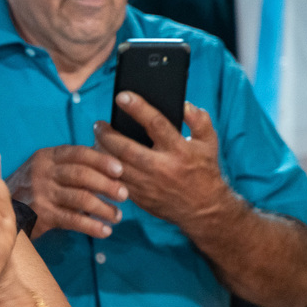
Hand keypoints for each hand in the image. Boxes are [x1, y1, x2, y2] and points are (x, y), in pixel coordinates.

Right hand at [7, 146, 127, 238]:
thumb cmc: (31, 187)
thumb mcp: (45, 168)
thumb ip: (69, 165)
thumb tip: (108, 163)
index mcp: (47, 156)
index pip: (78, 153)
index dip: (102, 160)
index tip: (121, 170)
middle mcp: (43, 172)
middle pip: (82, 175)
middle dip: (107, 185)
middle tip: (124, 194)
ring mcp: (41, 194)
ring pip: (80, 198)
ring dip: (103, 208)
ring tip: (117, 216)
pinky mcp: (41, 215)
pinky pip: (72, 220)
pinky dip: (92, 226)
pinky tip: (104, 231)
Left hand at [93, 93, 230, 228]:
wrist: (203, 209)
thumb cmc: (204, 170)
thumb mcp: (209, 143)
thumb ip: (199, 120)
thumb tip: (184, 104)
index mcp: (180, 150)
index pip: (156, 124)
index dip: (137, 108)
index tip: (121, 96)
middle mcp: (162, 167)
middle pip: (126, 148)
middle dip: (107, 134)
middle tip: (99, 124)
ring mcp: (149, 184)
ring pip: (116, 167)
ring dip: (101, 151)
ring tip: (96, 139)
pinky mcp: (140, 197)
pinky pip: (115, 182)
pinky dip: (104, 169)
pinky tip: (99, 159)